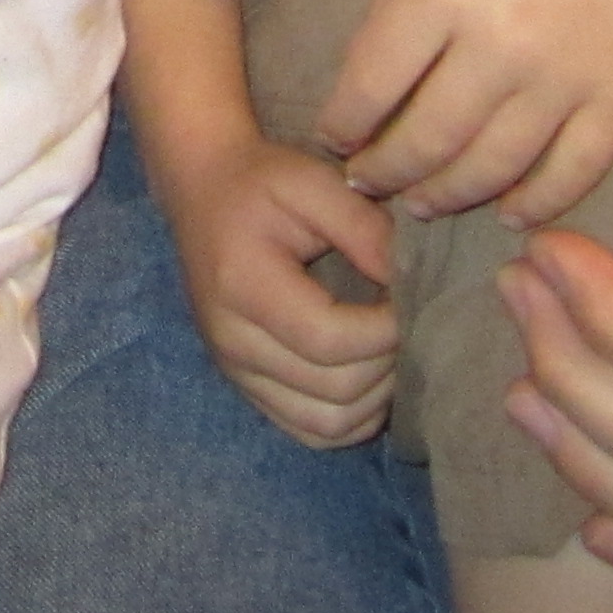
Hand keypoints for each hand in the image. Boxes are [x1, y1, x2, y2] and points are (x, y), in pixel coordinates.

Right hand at [143, 131, 403, 447]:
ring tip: (389, 349)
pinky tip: (366, 377)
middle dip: (388, 362)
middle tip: (406, 321)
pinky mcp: (246, 386)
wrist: (201, 189)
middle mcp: (233, 342)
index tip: (409, 297)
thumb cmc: (260, 180)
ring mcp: (236, 371)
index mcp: (243, 286)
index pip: (329, 341)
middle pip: (334, 391)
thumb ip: (364, 228)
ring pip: (327, 425)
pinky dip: (350, 417)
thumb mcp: (312, 181)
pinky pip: (310, 432)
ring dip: (375, 397)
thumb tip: (411, 284)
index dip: (384, 331)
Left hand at [310, 0, 612, 226]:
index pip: (371, 84)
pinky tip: (507, 212)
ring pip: (490, 171)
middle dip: (386, 172)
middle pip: (426, 140)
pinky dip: (533, 206)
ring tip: (424, 201)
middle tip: (371, 182)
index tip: (333, 137)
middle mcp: (500, 46)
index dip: (342, 123)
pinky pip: (569, 177)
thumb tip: (372, 76)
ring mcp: (565, 83)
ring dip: (446, 196)